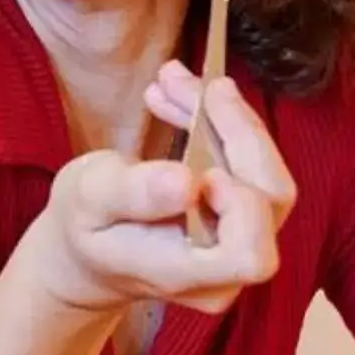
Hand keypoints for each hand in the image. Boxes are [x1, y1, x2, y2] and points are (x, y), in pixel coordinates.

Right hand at [14, 63, 296, 317]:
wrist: (91, 250)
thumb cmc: (86, 226)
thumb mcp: (87, 201)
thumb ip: (132, 194)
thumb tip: (186, 182)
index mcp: (185, 273)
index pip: (248, 252)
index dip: (238, 202)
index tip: (195, 162)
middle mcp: (226, 270)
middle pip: (269, 198)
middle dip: (232, 128)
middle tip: (177, 81)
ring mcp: (241, 247)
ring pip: (265, 174)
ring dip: (226, 119)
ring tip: (172, 80)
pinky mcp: (245, 219)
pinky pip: (253, 167)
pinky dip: (223, 125)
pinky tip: (182, 98)